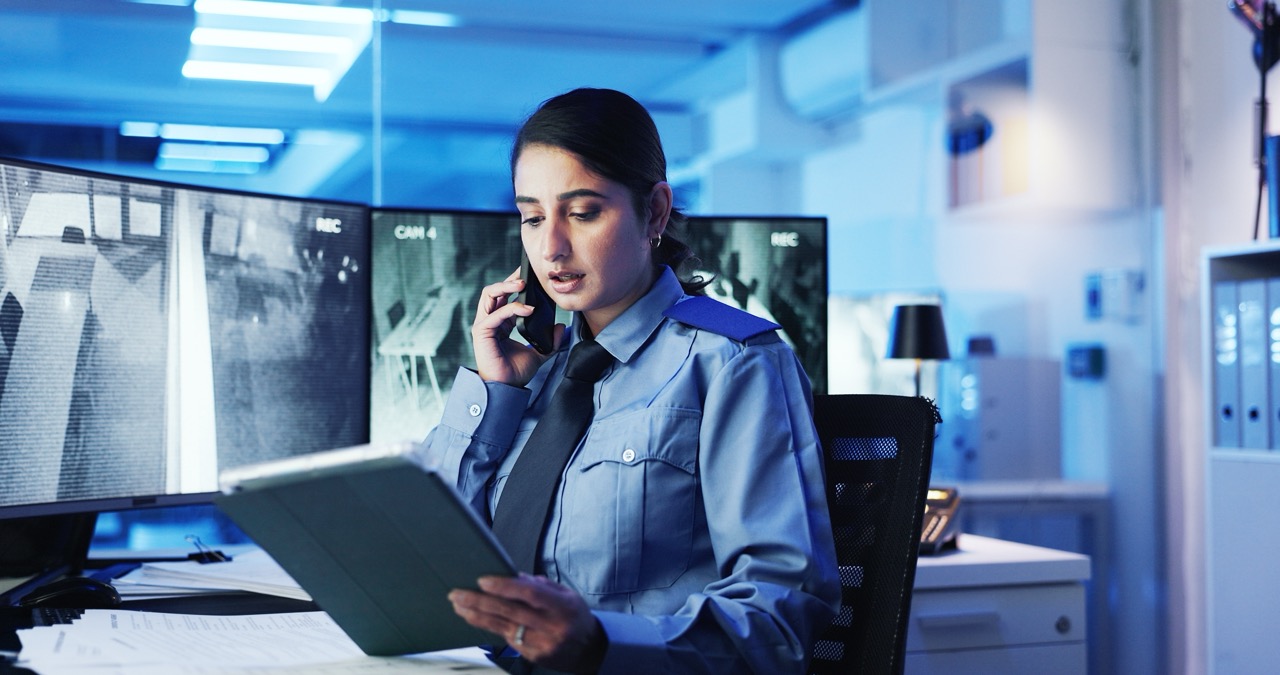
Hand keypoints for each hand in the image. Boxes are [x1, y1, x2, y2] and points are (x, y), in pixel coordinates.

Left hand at [448, 574, 606, 673]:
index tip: (482, 580)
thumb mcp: (566, 594)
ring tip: (459, 606)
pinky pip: (508, 639)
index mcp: (562, 606)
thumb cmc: (575, 616)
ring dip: (478, 616)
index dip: (504, 586)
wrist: (589, 650)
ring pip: (503, 628)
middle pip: (510, 612)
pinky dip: (491, 628)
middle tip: (457, 594)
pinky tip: (477, 619)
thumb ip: (539, 585)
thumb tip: (511, 577)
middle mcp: (552, 627)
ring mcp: (541, 644)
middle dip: (480, 601)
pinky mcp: (533, 657)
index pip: (529, 594)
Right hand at [471, 268, 564, 385]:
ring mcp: (484, 325)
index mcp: (501, 322)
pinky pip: (496, 314)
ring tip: (523, 284)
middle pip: (494, 290)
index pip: (505, 296)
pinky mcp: (482, 332)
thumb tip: (561, 327)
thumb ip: (551, 341)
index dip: (515, 284)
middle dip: (509, 279)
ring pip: (489, 295)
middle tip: (526, 274)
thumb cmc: (516, 372)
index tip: (531, 276)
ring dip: (506, 286)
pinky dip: (513, 308)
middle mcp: (490, 320)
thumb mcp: (539, 353)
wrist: (506, 388)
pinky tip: (529, 309)